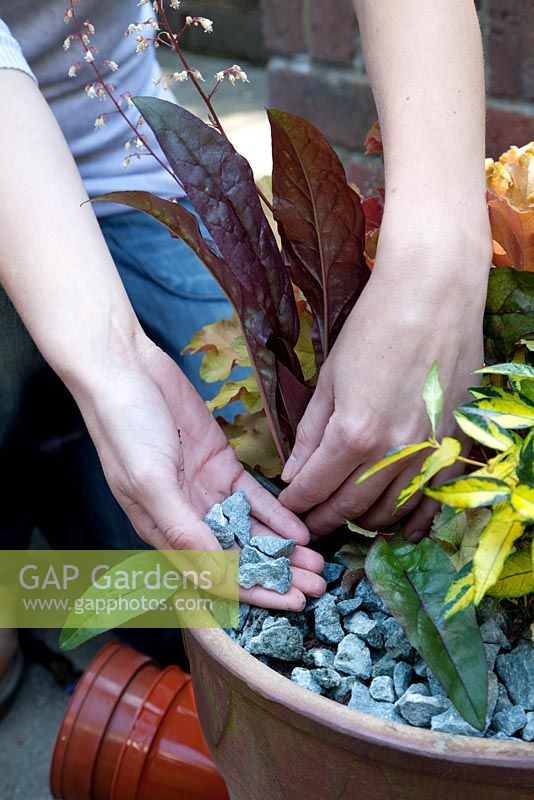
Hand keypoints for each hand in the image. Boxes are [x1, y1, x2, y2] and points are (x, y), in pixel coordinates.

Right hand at [71, 335, 325, 610]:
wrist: (128, 370)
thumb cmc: (125, 428)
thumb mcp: (150, 482)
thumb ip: (183, 529)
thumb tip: (214, 575)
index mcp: (163, 531)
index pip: (214, 575)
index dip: (254, 592)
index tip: (291, 603)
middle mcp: (187, 518)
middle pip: (239, 557)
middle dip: (277, 574)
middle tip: (318, 586)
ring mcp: (206, 492)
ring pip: (251, 530)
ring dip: (283, 548)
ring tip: (318, 563)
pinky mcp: (221, 465)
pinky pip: (254, 496)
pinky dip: (277, 513)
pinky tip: (301, 528)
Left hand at [279, 213, 491, 539]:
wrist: (435, 295)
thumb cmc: (374, 327)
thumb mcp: (330, 378)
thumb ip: (311, 432)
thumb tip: (293, 472)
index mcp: (353, 432)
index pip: (316, 487)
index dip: (297, 504)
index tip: (288, 510)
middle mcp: (392, 451)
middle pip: (350, 506)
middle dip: (324, 519)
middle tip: (310, 526)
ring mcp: (428, 452)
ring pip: (391, 510)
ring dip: (363, 521)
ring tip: (347, 517)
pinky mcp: (455, 445)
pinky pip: (432, 500)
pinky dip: (411, 518)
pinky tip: (397, 524)